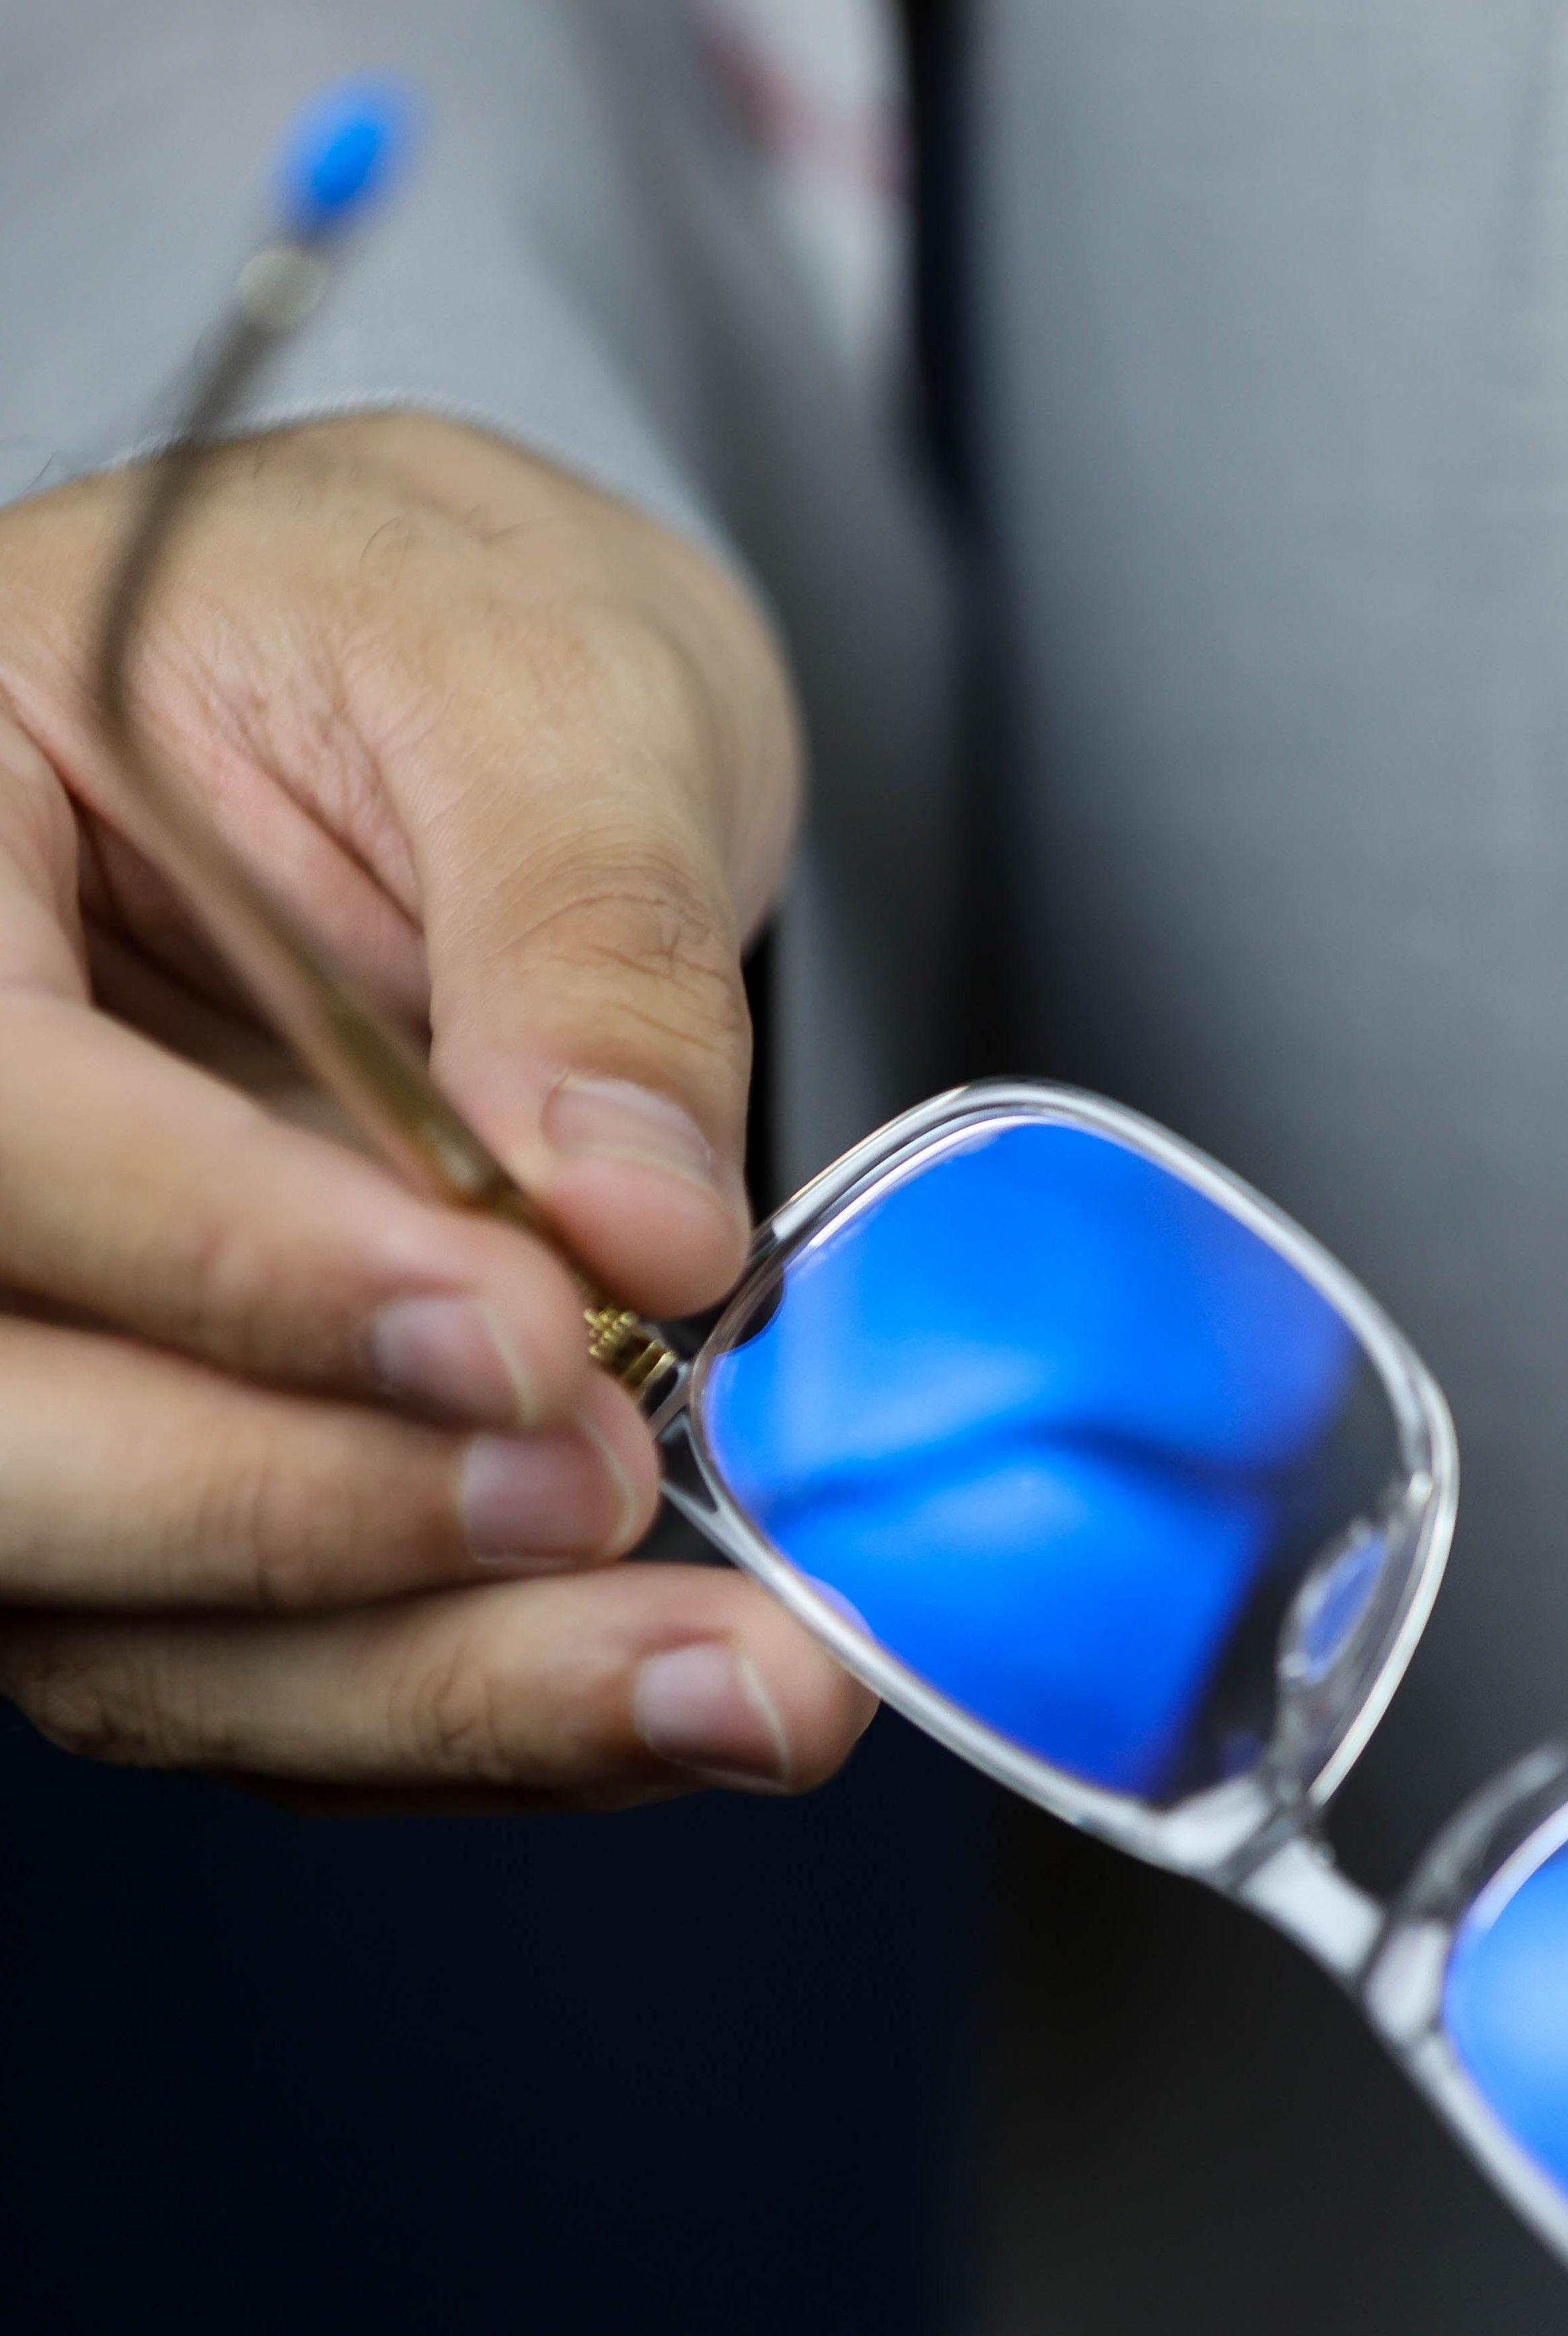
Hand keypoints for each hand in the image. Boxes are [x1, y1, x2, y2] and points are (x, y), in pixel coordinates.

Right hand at [0, 412, 869, 1806]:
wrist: (477, 722)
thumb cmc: (460, 636)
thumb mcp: (545, 683)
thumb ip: (581, 937)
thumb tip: (631, 1223)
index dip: (226, 1258)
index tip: (514, 1329)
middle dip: (307, 1521)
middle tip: (607, 1501)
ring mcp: (47, 1333)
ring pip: (122, 1616)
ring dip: (428, 1678)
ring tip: (731, 1684)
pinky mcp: (194, 1458)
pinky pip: (276, 1653)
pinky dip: (476, 1698)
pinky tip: (677, 1689)